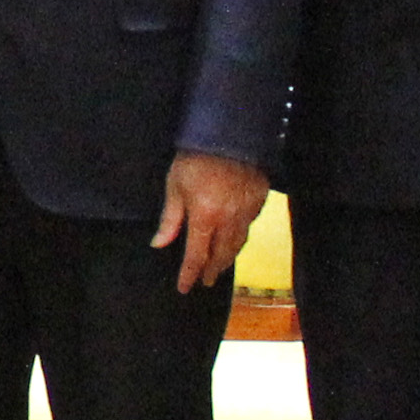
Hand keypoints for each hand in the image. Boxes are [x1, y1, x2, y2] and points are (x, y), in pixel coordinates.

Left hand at [156, 151, 269, 294]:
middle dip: (212, 270)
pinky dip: (240, 236)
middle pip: (221, 255)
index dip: (189, 274)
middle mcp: (229, 219)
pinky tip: (235, 238)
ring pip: (239, 243)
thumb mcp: (175, 186)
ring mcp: (248, 211)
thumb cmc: (195, 157)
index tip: (184, 288)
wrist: (228, 132)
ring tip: (220, 265)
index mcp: (205, 217)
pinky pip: (249, 226)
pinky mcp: (260, 200)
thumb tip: (159, 244)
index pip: (196, 256)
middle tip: (206, 281)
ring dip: (228, 258)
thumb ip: (170, 219)